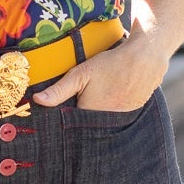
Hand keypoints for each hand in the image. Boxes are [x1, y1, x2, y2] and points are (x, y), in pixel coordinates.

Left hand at [31, 31, 167, 113]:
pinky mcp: (132, 114)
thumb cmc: (111, 64)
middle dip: (82, 118)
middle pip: (88, 125)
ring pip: (103, 122)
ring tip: (100, 97)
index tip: (63, 113)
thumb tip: (37, 101)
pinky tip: (112, 97)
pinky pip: (118, 118)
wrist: (146, 58)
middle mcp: (106, 122)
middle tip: (83, 103)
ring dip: (98, 115)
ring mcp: (122, 120)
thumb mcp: (81, 73)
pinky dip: (113, 111)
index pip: (72, 125)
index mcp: (90, 115)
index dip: (67, 119)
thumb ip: (59, 90)